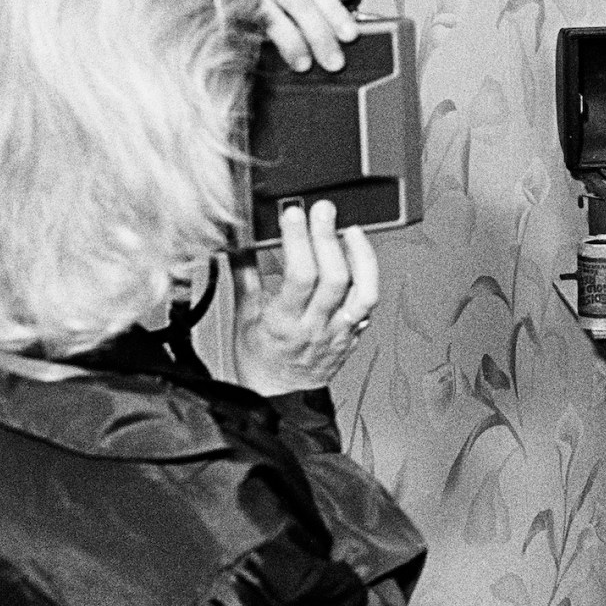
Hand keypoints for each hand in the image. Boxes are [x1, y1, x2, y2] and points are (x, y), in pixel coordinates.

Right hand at [230, 200, 378, 395]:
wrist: (279, 395)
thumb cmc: (259, 358)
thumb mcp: (242, 316)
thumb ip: (244, 274)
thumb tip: (237, 240)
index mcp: (283, 323)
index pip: (299, 277)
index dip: (299, 241)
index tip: (294, 214)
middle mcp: (315, 328)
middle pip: (333, 278)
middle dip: (328, 237)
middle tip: (323, 210)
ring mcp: (339, 332)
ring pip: (363, 292)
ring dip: (361, 256)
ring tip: (351, 230)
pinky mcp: (353, 333)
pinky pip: (368, 304)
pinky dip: (367, 276)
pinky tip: (359, 256)